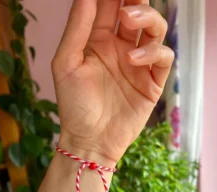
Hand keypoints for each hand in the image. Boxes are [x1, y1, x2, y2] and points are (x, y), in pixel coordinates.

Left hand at [52, 0, 173, 165]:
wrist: (90, 140)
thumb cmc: (74, 105)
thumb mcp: (66, 63)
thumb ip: (77, 28)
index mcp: (99, 41)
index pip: (110, 7)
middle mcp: (120, 49)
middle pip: (137, 13)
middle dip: (137, 0)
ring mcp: (138, 65)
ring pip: (154, 30)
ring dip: (147, 19)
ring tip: (130, 21)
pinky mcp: (152, 82)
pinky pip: (162, 58)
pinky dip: (153, 52)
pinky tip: (134, 59)